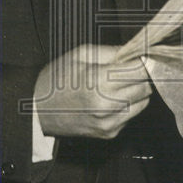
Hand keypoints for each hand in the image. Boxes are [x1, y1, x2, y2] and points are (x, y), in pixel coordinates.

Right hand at [33, 44, 151, 138]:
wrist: (37, 111)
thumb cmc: (56, 80)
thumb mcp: (81, 55)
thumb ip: (113, 52)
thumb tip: (138, 49)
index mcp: (99, 81)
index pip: (141, 70)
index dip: (144, 60)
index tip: (141, 56)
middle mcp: (107, 105)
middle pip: (146, 87)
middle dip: (141, 76)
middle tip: (128, 69)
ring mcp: (109, 122)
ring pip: (144, 102)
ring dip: (136, 91)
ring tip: (116, 84)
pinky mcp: (110, 133)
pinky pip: (132, 115)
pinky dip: (127, 106)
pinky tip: (110, 99)